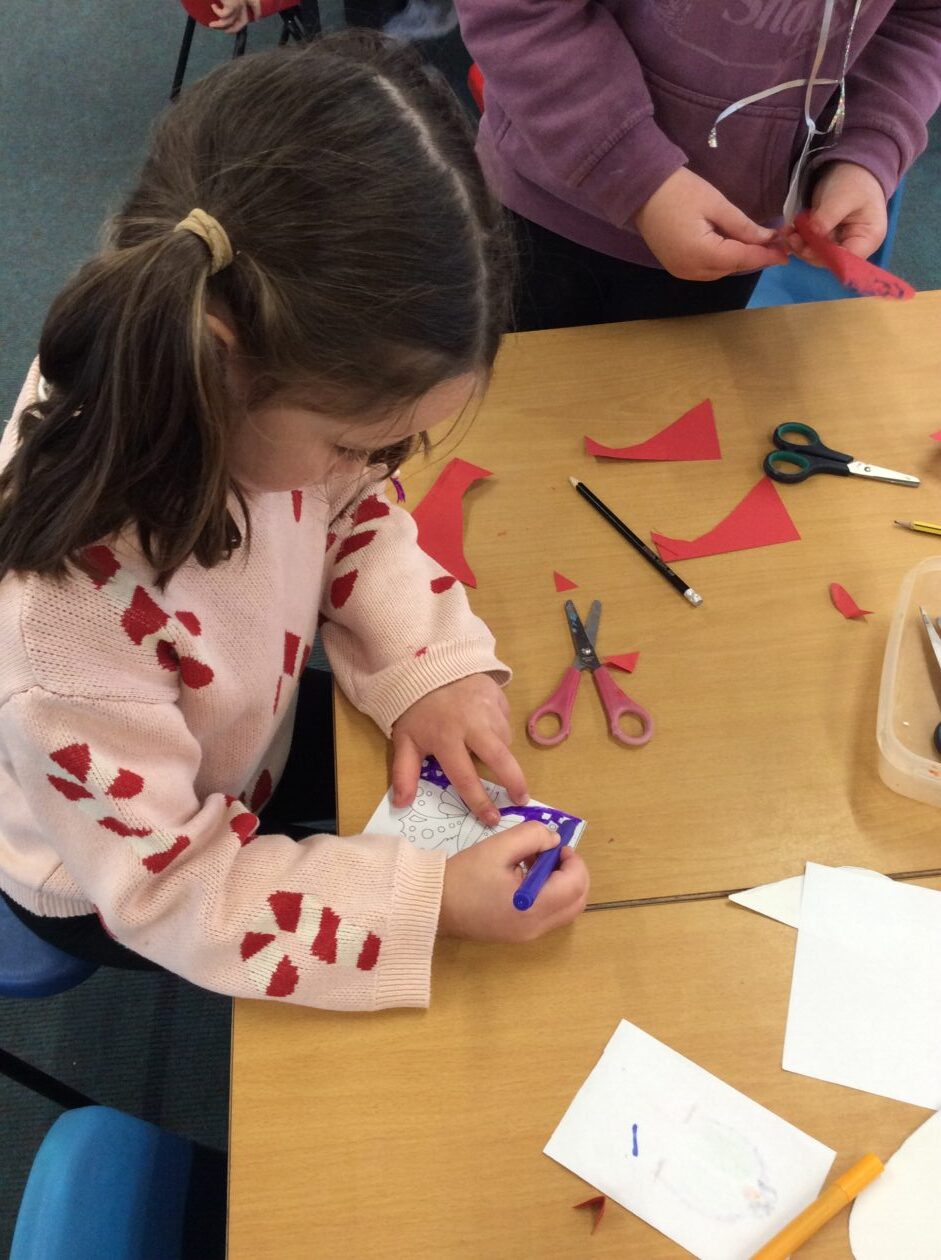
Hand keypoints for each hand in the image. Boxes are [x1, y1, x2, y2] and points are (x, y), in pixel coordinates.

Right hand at [209, 0, 261, 30]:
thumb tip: (225, 2)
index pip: (255, 4)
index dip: (257, 12)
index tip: (257, 18)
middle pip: (243, 20)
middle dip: (235, 28)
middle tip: (227, 31)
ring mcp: (239, 3)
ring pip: (231, 21)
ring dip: (220, 25)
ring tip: (212, 24)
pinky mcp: (232, 5)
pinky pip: (224, 16)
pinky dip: (217, 13)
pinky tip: (213, 7)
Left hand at [391, 674, 527, 825]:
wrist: (427, 666)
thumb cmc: (415, 709)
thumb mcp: (404, 740)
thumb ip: (404, 773)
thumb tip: (401, 805)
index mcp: (447, 739)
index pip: (466, 777)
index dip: (480, 802)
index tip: (493, 819)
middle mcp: (472, 725)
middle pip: (500, 759)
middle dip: (514, 782)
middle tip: (523, 799)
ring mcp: (489, 709)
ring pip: (505, 740)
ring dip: (503, 754)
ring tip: (496, 760)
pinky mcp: (498, 696)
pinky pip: (506, 721)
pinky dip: (501, 731)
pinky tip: (488, 732)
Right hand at [438, 822, 589, 941]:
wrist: (434, 905)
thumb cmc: (465, 876)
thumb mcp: (499, 847)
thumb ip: (532, 836)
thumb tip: (553, 840)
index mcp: (534, 907)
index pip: (575, 884)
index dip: (573, 860)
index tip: (556, 844)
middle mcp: (537, 927)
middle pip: (577, 901)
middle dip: (572, 873)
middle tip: (551, 853)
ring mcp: (528, 934)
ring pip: (565, 909)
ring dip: (561, 883)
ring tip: (534, 862)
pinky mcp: (519, 934)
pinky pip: (548, 914)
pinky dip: (548, 894)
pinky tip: (524, 877)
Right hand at [633, 168, 787, 279]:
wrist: (642, 191)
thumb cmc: (679, 191)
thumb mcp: (716, 204)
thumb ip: (743, 226)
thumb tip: (768, 239)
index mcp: (702, 254)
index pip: (742, 259)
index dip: (766, 256)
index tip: (787, 252)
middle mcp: (692, 270)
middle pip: (732, 268)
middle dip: (754, 258)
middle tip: (776, 244)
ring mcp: (682, 272)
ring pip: (720, 271)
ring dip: (739, 260)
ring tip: (758, 245)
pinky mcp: (677, 267)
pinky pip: (707, 269)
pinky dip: (723, 261)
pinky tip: (733, 247)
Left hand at [784, 161, 886, 264]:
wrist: (850, 169)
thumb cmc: (854, 181)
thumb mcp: (843, 196)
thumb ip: (828, 217)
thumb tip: (813, 235)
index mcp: (868, 239)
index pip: (847, 260)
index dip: (826, 258)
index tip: (806, 247)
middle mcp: (854, 247)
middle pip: (829, 260)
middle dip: (808, 251)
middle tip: (791, 237)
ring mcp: (839, 244)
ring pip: (816, 254)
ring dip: (799, 246)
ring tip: (787, 232)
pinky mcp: (826, 239)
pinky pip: (810, 245)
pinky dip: (799, 239)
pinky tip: (789, 230)